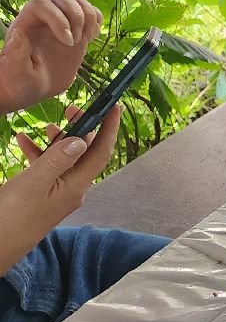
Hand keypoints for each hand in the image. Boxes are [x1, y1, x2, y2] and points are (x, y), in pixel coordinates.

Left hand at [0, 0, 102, 113]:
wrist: (35, 86)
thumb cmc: (22, 81)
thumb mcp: (17, 73)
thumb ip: (15, 55)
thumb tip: (17, 34)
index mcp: (26, 22)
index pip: (42, 4)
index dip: (58, 19)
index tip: (69, 44)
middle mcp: (43, 16)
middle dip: (76, 15)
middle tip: (79, 41)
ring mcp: (61, 20)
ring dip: (89, 16)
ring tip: (87, 39)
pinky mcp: (76, 28)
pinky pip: (89, 12)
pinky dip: (96, 21)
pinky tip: (92, 37)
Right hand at [1, 105, 119, 222]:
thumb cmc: (14, 214)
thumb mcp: (36, 181)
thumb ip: (58, 160)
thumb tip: (82, 140)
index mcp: (76, 186)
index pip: (100, 152)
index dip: (108, 129)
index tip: (115, 107)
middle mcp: (73, 189)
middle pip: (84, 154)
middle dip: (82, 130)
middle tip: (72, 109)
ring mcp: (58, 193)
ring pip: (64, 160)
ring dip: (58, 141)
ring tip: (48, 124)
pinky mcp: (44, 195)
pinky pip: (46, 169)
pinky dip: (38, 153)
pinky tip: (22, 140)